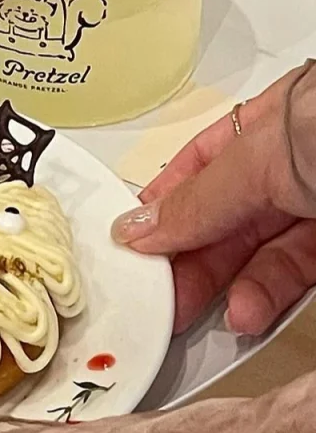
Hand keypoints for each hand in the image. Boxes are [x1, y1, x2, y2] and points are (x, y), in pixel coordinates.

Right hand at [111, 63, 315, 334]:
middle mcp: (304, 163)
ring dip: (231, 285)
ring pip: (268, 252)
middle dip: (192, 254)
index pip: (207, 162)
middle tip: (158, 294)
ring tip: (205, 313)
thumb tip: (142, 225)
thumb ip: (204, 196)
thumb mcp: (266, 155)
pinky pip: (304, 277)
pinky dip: (270, 298)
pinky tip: (249, 312)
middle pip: (233, 213)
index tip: (133, 242)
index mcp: (278, 119)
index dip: (168, 200)